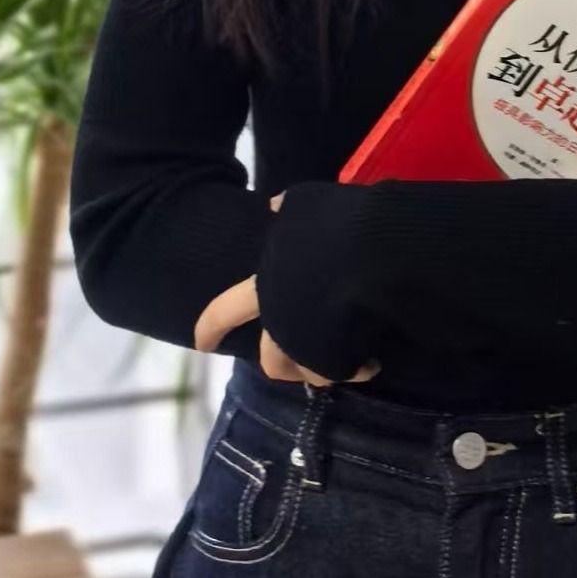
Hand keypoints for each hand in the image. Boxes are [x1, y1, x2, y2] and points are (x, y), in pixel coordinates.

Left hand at [192, 192, 380, 386]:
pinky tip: (372, 358)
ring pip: (312, 374)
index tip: (202, 344)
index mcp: (264, 286)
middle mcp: (280, 325)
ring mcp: (309, 350)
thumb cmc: (335, 227)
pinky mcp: (340, 364)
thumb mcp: (306, 204)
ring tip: (347, 356)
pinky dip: (358, 368)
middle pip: (273, 362)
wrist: (374, 260)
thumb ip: (288, 210)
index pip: (225, 311)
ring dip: (326, 368)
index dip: (211, 327)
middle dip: (286, 366)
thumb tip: (274, 207)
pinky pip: (347, 373)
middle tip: (300, 362)